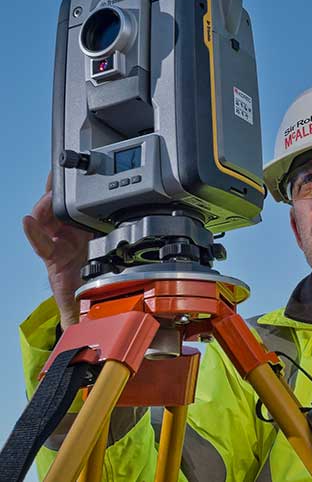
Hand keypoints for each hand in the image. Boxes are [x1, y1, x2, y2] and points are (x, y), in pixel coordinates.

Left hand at [23, 173, 92, 328]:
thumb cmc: (76, 293)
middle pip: (46, 218)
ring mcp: (68, 230)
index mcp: (55, 258)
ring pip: (57, 208)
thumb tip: (75, 331)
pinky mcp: (81, 224)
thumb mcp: (73, 305)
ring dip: (56, 193)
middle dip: (45, 203)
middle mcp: (58, 241)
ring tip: (60, 175)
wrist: (86, 283)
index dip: (35, 233)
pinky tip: (76, 179)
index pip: (41, 243)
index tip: (29, 221)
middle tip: (52, 191)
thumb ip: (73, 316)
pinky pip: (74, 205)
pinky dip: (72, 193)